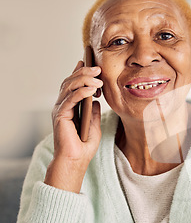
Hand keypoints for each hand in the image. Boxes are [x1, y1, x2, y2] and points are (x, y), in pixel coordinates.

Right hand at [44, 61, 102, 192]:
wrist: (76, 160)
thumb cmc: (84, 145)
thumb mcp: (94, 125)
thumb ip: (93, 112)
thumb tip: (95, 100)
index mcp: (70, 106)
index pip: (73, 85)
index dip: (80, 72)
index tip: (90, 62)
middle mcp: (63, 106)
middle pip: (70, 82)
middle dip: (84, 72)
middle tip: (98, 68)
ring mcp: (60, 110)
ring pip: (69, 87)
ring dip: (84, 80)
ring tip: (98, 77)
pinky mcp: (61, 116)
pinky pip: (71, 99)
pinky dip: (81, 92)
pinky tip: (91, 89)